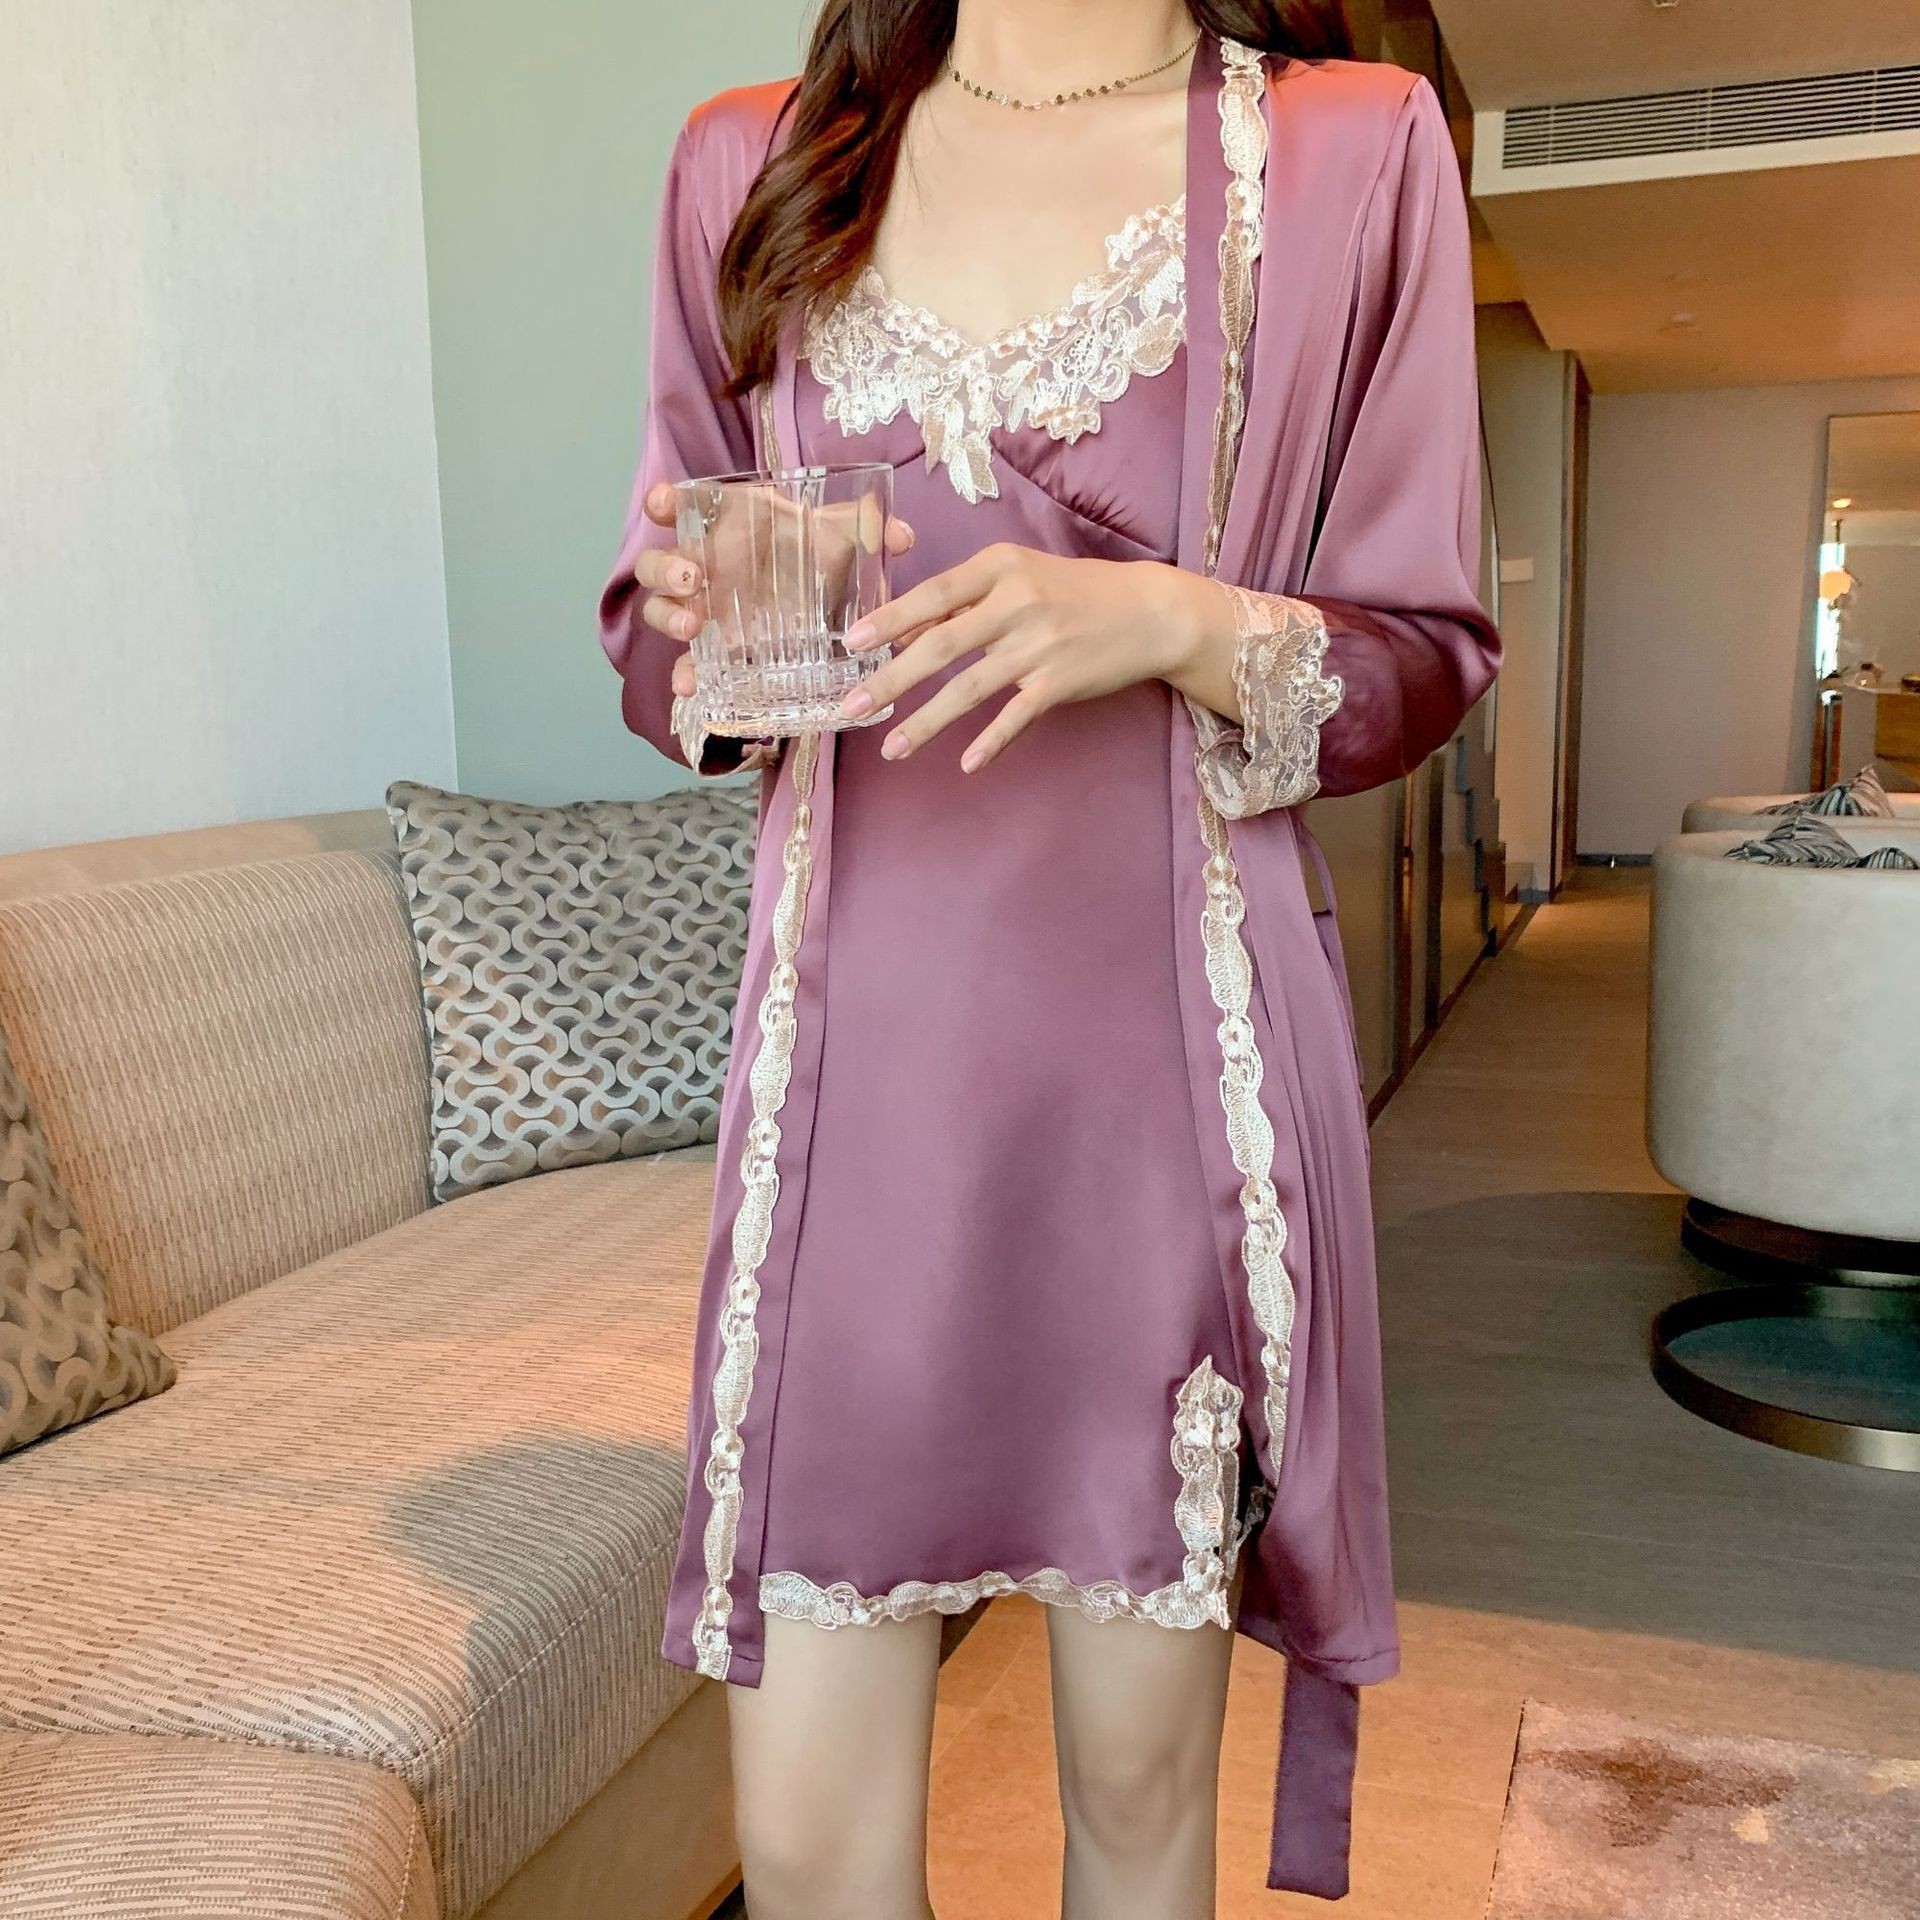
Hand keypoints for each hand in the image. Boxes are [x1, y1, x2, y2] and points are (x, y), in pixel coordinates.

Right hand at [632, 482, 917, 700]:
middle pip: (660, 564)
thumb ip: (867, 530)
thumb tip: (901, 536)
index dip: (664, 503)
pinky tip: (690, 688)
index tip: (663, 503)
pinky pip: (690, 663)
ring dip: (668, 618)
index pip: (680, 506)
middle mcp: (703, 566)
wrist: (821, 596)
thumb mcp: (840, 537)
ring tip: (691, 628)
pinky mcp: (715, 649)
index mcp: (723, 525)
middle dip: (665, 569)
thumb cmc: (817, 552)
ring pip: (662, 610)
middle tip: (690, 579)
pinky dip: (686, 675)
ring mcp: (703, 609)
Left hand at [838, 544, 1233, 771]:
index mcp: (1000, 567)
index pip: (933, 594)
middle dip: (890, 681)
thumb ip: (967, 603)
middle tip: (851, 707)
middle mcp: (1016, 603)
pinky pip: (1016, 716)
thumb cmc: (1075, 593)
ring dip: (926, 722)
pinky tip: (966, 763)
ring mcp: (1039, 644)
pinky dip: (991, 741)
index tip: (853, 642)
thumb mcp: (1019, 578)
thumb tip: (909, 634)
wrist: (1148, 611)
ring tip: (892, 748)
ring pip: (969, 688)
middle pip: (940, 646)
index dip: (890, 620)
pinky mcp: (1060, 681)